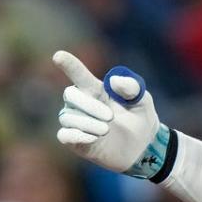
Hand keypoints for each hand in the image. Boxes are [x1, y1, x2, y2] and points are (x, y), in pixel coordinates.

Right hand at [53, 51, 160, 174]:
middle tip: (110, 116)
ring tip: (107, 130)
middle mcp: (82, 104)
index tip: (58, 56)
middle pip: (70, 94)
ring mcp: (77, 122)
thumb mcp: (142, 99)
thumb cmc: (140, 117)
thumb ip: (131, 87)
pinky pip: (64, 135)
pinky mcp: (76, 141)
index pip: (78, 74)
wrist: (143, 145)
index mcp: (96, 89)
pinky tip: (93, 138)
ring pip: (68, 117)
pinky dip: (76, 136)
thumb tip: (112, 81)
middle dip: (88, 104)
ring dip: (88, 123)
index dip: (69, 64)